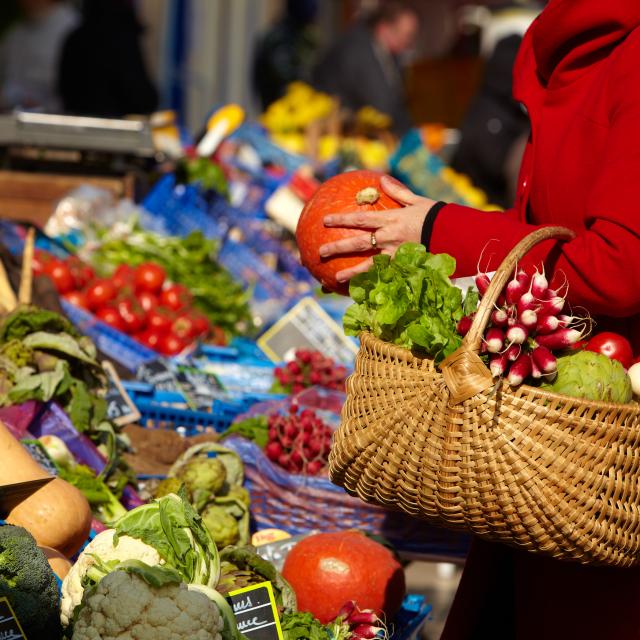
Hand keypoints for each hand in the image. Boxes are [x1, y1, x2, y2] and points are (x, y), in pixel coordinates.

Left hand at [319, 176, 435, 283]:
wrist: (455, 234)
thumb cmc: (436, 216)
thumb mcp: (417, 201)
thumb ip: (397, 192)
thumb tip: (382, 179)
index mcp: (390, 219)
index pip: (360, 218)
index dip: (341, 219)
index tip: (325, 221)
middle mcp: (389, 237)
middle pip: (358, 242)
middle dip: (338, 247)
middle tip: (321, 251)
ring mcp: (396, 254)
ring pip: (369, 264)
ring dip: (351, 271)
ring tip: (336, 277)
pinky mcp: (405, 266)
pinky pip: (385, 274)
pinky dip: (372, 281)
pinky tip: (361, 288)